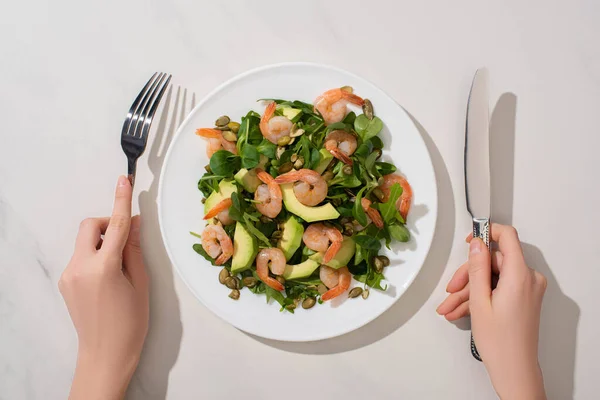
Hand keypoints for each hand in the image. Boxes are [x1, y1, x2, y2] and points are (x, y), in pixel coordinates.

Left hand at [59, 176, 148, 399]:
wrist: (105, 353)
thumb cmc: (131, 322)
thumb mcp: (140, 283)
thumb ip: (133, 249)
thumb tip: (133, 223)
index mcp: (104, 267)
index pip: (114, 225)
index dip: (121, 201)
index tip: (123, 180)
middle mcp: (80, 267)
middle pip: (89, 226)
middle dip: (106, 223)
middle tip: (125, 238)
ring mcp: (68, 274)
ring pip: (84, 241)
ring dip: (101, 242)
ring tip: (119, 266)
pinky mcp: (65, 281)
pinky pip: (80, 256)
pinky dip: (95, 255)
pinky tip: (108, 277)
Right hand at [437, 224, 546, 399]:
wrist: (514, 369)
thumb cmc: (499, 341)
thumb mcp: (479, 300)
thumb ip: (478, 268)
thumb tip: (476, 244)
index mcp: (520, 275)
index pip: (507, 237)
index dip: (486, 233)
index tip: (470, 239)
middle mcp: (528, 279)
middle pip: (494, 262)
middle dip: (468, 275)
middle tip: (451, 289)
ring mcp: (527, 289)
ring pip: (493, 278)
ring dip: (470, 290)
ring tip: (450, 307)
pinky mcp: (524, 298)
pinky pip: (498, 288)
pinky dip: (480, 297)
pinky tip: (460, 310)